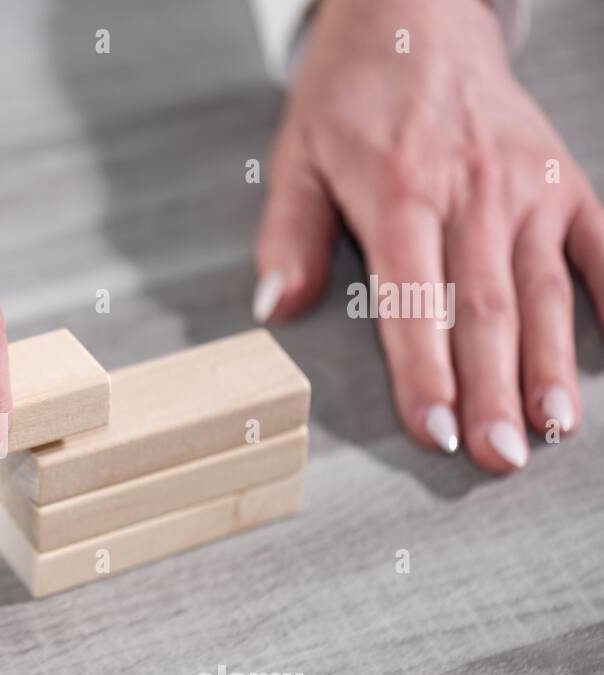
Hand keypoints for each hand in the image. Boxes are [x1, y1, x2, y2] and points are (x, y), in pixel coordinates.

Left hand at [254, 0, 603, 472]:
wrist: (417, 15)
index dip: (425, 372)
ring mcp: (526, 187)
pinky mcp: (563, 179)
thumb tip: (276, 309)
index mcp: (400, 193)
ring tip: (553, 429)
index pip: (413, 300)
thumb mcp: (297, 157)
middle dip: (493, 390)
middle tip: (499, 458)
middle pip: (485, 308)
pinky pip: (602, 243)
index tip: (435, 430)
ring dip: (550, 364)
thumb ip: (287, 236)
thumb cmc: (352, 96)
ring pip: (542, 290)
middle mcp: (471, 193)